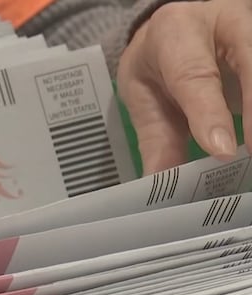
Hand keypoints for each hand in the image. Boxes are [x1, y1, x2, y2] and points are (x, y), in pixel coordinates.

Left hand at [116, 0, 249, 174]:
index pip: (195, 76)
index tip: (222, 151)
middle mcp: (223, 22)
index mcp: (176, 32)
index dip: (210, 114)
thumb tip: (160, 180)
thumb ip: (156, 135)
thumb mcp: (144, 91)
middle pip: (249, 64)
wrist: (176, 24)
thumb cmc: (159, 59)